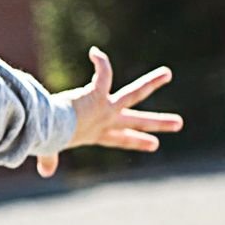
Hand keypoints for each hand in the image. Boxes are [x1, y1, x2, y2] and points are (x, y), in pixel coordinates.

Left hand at [37, 47, 184, 177]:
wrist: (51, 129)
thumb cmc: (48, 138)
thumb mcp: (50, 150)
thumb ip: (48, 159)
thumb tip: (44, 172)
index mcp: (96, 134)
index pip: (120, 139)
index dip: (136, 141)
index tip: (153, 144)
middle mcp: (106, 121)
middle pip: (137, 121)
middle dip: (158, 123)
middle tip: (179, 123)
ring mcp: (106, 108)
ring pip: (134, 94)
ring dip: (151, 82)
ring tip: (167, 73)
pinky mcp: (99, 94)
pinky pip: (105, 74)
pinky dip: (101, 62)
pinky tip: (94, 52)